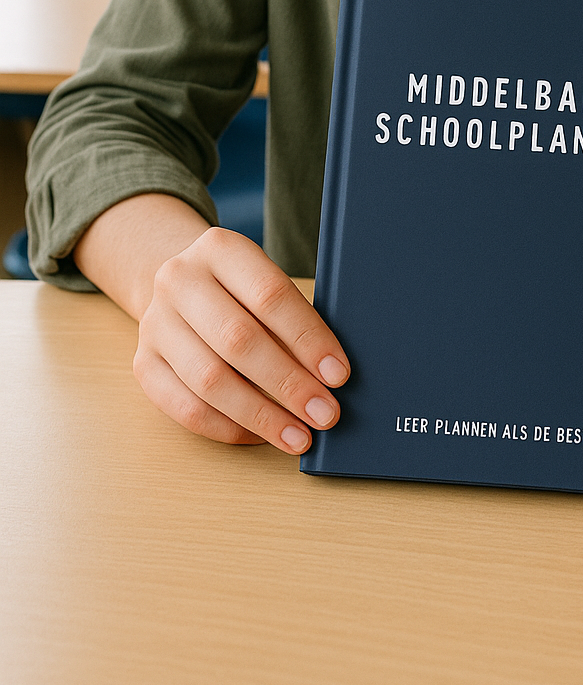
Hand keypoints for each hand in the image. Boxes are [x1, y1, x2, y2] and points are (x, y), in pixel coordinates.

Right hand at [133, 226, 349, 454]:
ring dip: (261, 415)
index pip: (270, 294)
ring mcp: (155, 323)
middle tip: (325, 413)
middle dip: (288, 383)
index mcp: (220, 248)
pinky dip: (229, 428)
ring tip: (299, 436)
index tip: (338, 374)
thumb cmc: (241, 291)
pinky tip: (260, 436)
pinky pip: (186, 408)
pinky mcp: (142, 364)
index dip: (308, 338)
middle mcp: (180, 280)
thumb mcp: (265, 283)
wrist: (180, 287)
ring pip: (210, 380)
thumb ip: (295, 320)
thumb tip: (330, 376)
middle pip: (239, 339)